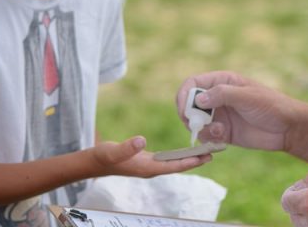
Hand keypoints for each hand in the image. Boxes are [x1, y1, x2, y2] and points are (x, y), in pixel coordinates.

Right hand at [90, 136, 209, 177]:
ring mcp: (150, 165)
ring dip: (190, 157)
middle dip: (196, 159)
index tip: (206, 156)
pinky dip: (180, 155)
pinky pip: (168, 159)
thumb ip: (126, 147)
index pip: (174, 166)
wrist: (93, 162)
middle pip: (178, 166)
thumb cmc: (102, 157)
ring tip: (206, 150)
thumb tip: (141, 140)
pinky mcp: (147, 161)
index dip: (190, 161)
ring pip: (174, 163)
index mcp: (147, 168)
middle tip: (214, 151)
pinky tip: (187, 150)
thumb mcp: (112, 151)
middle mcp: (151, 168)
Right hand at [176, 71, 299, 150]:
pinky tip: (223, 139)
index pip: (192, 84)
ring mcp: (219, 115)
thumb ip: (222, 95)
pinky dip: (209, 138)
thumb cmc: (270, 105)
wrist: (287, 128)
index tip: (184, 110)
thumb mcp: (246, 96)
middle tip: (195, 125)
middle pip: (189, 104)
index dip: (184, 95)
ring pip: (196, 122)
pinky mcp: (223, 132)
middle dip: (189, 116)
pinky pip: (206, 136)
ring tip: (219, 132)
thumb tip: (197, 100)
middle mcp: (217, 97)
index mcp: (222, 81)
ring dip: (201, 129)